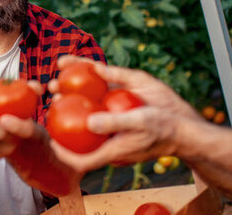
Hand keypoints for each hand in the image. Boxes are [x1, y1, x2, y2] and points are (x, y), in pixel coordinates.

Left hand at [47, 56, 202, 172]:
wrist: (184, 125)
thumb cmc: (164, 128)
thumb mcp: (140, 123)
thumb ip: (115, 122)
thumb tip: (89, 122)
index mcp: (111, 149)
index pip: (82, 158)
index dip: (63, 154)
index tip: (47, 141)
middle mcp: (109, 136)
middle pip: (79, 130)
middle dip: (60, 118)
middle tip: (49, 99)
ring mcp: (114, 122)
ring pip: (87, 110)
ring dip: (70, 97)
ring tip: (55, 83)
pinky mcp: (121, 108)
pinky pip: (100, 98)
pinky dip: (89, 86)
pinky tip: (81, 72)